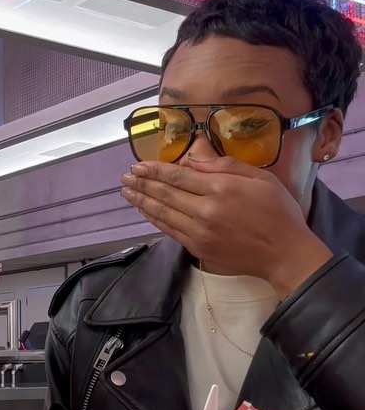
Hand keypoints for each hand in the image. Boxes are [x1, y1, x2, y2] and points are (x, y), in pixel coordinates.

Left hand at [121, 157, 332, 296]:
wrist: (285, 253)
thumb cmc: (278, 212)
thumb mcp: (260, 178)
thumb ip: (225, 166)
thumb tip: (194, 157)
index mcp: (220, 189)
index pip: (178, 177)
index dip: (155, 170)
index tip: (138, 165)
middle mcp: (205, 210)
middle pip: (165, 194)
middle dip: (142, 184)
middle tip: (125, 177)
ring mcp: (200, 232)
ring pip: (163, 213)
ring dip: (142, 201)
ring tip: (127, 192)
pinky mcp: (199, 248)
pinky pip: (170, 231)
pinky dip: (154, 220)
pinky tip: (145, 211)